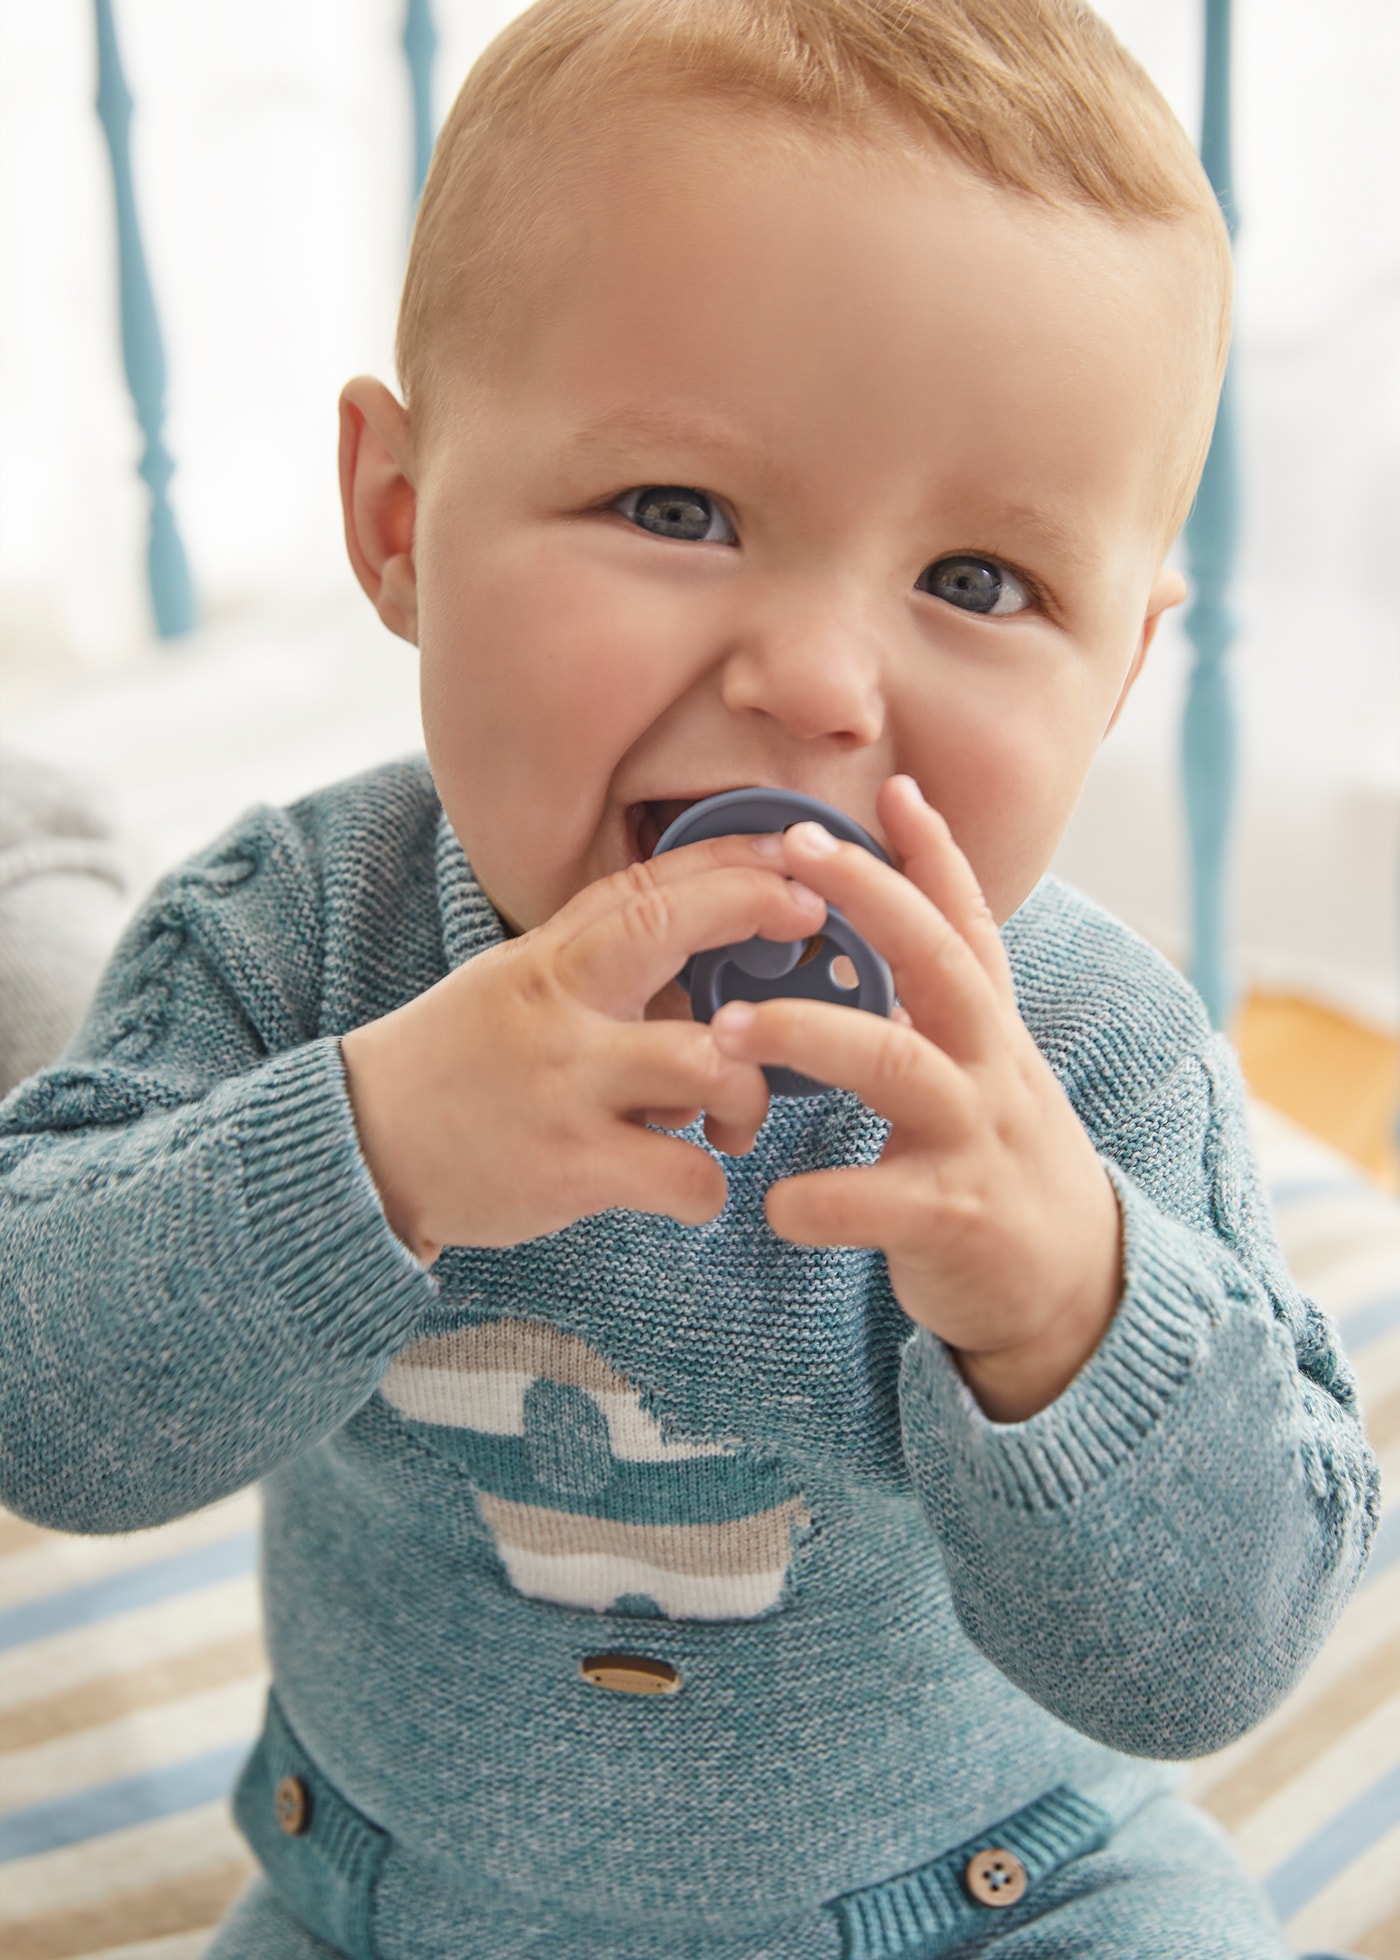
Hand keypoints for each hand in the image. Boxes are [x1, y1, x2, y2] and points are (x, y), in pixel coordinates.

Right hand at [340, 834, 825, 1262]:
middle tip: (813, 930)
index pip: (649, 882)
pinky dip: (707, 1186)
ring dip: (749, 1095)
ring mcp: (567, 1084)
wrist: (363, 1147)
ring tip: (732, 1122)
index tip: (799, 853)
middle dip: (755, 911)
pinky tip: (688, 1184)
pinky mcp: (571, 1166)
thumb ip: (604, 968)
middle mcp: (561, 1005)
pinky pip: (686, 1175)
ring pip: (708, 1063)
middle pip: (670, 930)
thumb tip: (712, 968)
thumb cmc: (463, 1064)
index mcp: (551, 956)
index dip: (733, 859)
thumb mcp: (519, 986)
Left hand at [710, 776, 1122, 1420]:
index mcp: (985, 1032)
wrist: (1071, 1287)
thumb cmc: (996, 1164)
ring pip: (899, 1069)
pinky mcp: (957, 1218)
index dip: (936, 857)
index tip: (894, 787)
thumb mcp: (980, 1071)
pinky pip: (879, 1202)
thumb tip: (888, 926)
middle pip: (938, 963)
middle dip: (871, 899)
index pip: (966, 925)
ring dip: (811, 1037)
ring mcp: (977, 1139)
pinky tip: (773, 1203)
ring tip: (729, 1027)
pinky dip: (819, 1199)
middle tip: (792, 853)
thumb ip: (936, 1006)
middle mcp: (990, 1068)